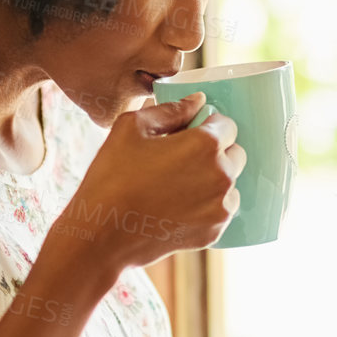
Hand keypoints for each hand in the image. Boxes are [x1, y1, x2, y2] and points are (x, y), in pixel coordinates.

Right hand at [53, 91, 247, 269]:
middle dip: (215, 153)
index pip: (227, 125)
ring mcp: (220, 207)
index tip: (190, 134)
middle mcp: (221, 175)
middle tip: (182, 160)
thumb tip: (197, 100)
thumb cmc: (112, 176)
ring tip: (178, 187)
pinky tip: (178, 207)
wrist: (102, 235)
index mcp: (205, 145)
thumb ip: (171, 110)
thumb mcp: (131, 128)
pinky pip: (220, 211)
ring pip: (230, 185)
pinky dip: (206, 207)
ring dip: (213, 181)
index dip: (208, 126)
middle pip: (235, 155)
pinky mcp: (214, 232)